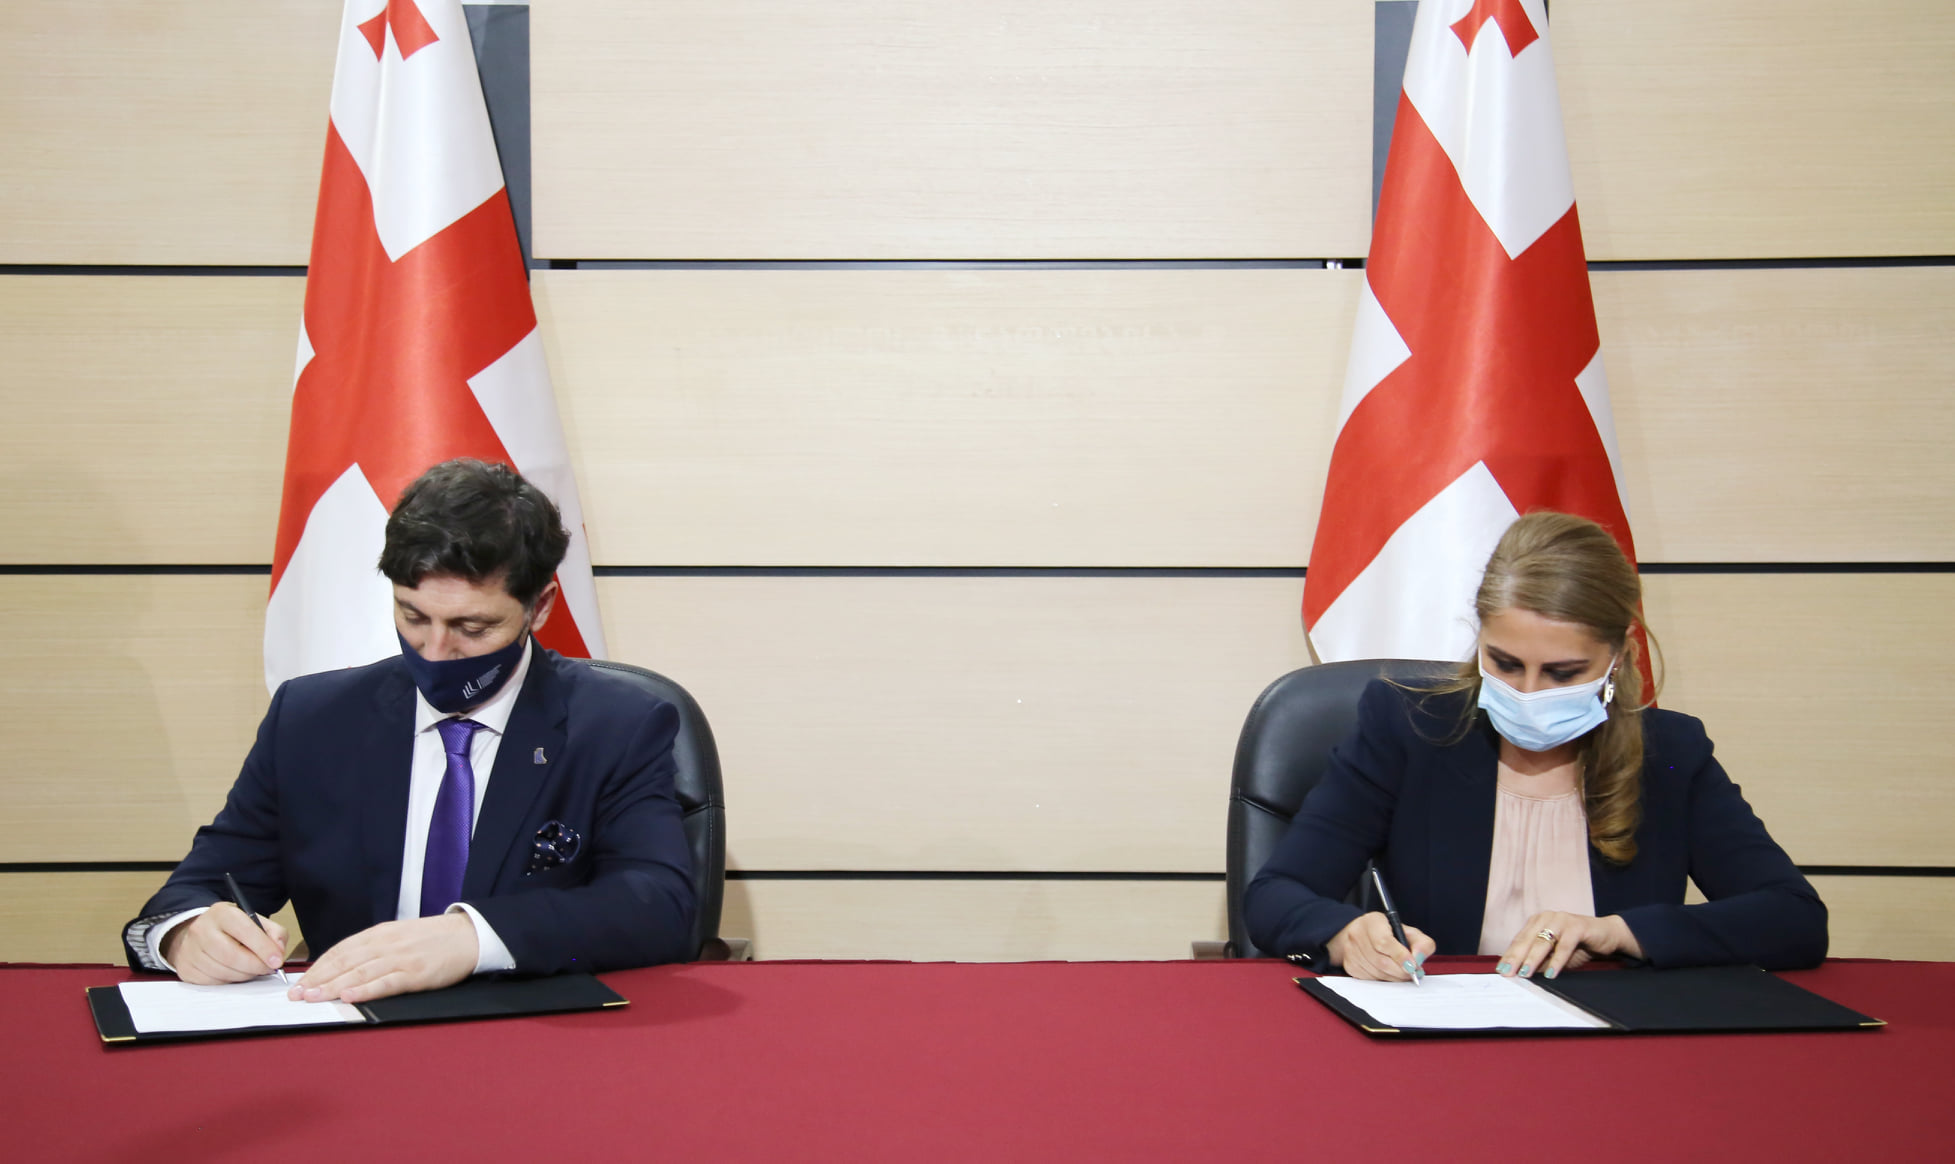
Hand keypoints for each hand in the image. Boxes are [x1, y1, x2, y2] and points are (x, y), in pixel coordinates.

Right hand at [160, 903, 288, 984]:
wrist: (200, 933)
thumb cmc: (232, 929)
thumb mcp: (255, 921)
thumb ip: (274, 933)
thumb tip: (278, 952)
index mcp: (222, 913)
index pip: (245, 931)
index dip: (264, 948)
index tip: (277, 961)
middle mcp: (202, 929)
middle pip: (232, 956)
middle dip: (255, 966)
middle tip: (267, 969)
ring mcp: (190, 950)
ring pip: (223, 972)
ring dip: (244, 976)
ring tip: (251, 969)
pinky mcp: (186, 969)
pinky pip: (213, 982)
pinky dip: (229, 981)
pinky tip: (234, 972)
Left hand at [290, 913, 477, 1003]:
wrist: (468, 934)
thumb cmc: (433, 939)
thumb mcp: (399, 936)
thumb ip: (373, 949)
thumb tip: (344, 967)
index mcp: (379, 934)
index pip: (340, 950)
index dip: (317, 967)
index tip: (299, 982)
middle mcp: (386, 944)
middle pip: (344, 962)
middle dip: (317, 979)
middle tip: (296, 995)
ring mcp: (401, 959)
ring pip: (359, 973)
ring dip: (332, 986)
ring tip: (312, 998)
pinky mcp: (416, 973)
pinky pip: (386, 982)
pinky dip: (366, 990)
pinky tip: (349, 997)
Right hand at [1328, 912, 1435, 980]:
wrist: (1365, 936)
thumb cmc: (1390, 934)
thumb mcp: (1409, 933)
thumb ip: (1422, 944)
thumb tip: (1418, 959)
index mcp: (1372, 921)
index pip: (1384, 942)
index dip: (1400, 956)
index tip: (1413, 966)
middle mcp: (1357, 934)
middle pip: (1381, 961)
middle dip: (1401, 971)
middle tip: (1413, 973)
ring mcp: (1351, 951)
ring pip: (1377, 972)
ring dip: (1394, 977)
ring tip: (1402, 972)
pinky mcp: (1349, 965)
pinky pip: (1370, 979)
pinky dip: (1384, 979)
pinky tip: (1388, 972)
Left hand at [1497, 911, 1644, 979]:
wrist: (1607, 935)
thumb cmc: (1577, 946)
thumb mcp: (1554, 956)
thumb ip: (1539, 961)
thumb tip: (1520, 974)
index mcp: (1537, 922)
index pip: (1519, 941)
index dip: (1509, 956)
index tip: (1501, 971)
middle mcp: (1547, 918)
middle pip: (1527, 940)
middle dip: (1516, 958)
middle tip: (1508, 974)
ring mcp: (1562, 919)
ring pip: (1543, 941)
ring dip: (1533, 959)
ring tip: (1525, 974)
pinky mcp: (1578, 926)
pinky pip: (1564, 945)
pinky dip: (1557, 960)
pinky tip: (1550, 973)